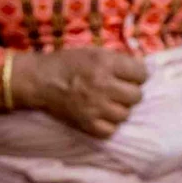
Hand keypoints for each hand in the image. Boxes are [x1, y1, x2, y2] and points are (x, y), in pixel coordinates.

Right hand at [9, 47, 146, 138]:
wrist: (40, 80)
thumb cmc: (68, 63)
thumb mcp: (94, 52)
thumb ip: (118, 61)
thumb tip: (140, 71)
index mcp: (106, 64)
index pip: (141, 74)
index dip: (137, 75)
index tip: (129, 76)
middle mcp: (103, 85)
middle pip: (137, 96)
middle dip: (130, 92)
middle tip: (118, 90)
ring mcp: (95, 107)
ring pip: (125, 114)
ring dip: (119, 109)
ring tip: (109, 103)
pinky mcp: (86, 124)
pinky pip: (110, 130)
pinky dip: (108, 124)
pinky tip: (101, 116)